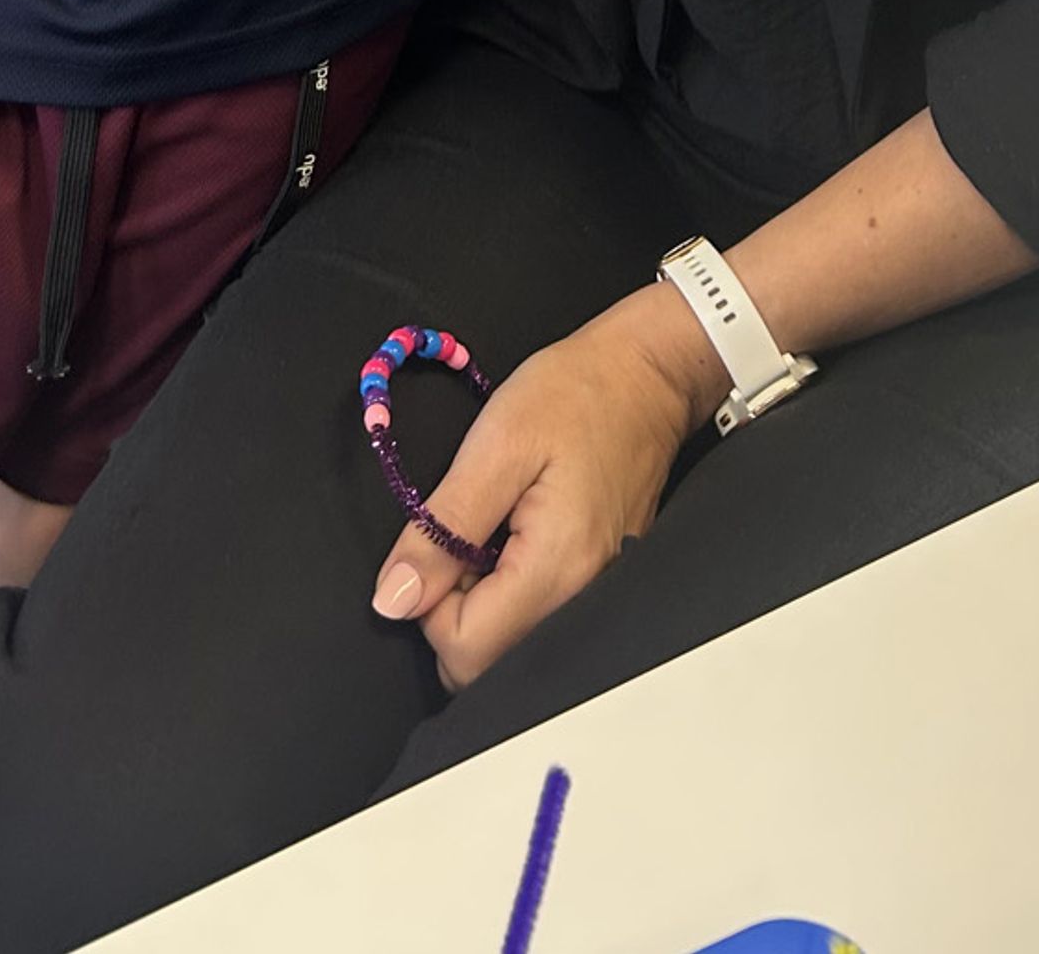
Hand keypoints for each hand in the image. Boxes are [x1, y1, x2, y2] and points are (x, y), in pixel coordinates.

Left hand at [369, 287, 720, 689]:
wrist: (646, 375)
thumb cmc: (576, 394)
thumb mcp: (495, 444)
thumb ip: (441, 528)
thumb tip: (392, 601)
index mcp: (557, 570)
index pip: (463, 652)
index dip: (428, 603)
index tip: (439, 543)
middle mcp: (582, 601)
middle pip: (486, 664)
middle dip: (452, 611)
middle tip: (465, 533)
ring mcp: (596, 598)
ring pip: (508, 648)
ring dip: (480, 602)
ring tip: (493, 530)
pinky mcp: (598, 586)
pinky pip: (535, 621)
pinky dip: (509, 592)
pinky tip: (516, 538)